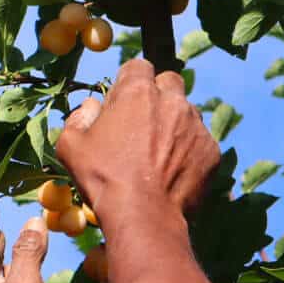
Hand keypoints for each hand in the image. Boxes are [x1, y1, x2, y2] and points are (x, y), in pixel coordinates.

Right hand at [56, 58, 219, 229]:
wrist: (143, 216)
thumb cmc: (103, 179)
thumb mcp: (71, 145)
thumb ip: (79, 117)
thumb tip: (92, 107)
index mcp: (137, 92)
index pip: (138, 66)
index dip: (129, 82)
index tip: (123, 102)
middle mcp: (172, 100)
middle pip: (169, 82)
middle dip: (158, 95)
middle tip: (144, 123)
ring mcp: (196, 125)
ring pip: (187, 112)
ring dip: (175, 124)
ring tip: (159, 153)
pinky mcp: (211, 150)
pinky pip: (200, 141)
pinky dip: (189, 150)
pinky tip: (174, 171)